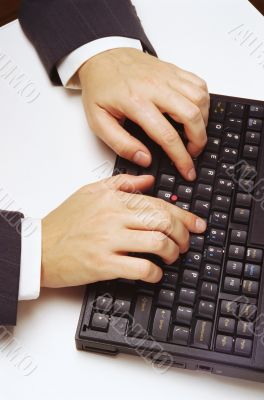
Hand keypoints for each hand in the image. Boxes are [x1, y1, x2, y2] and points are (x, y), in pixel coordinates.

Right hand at [41, 174, 205, 287]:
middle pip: (163, 221)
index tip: (196, 224)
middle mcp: (113, 217)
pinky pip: (141, 268)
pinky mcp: (104, 264)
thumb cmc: (64, 221)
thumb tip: (150, 181)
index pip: (158, 203)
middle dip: (183, 234)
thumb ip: (122, 183)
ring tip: (173, 256)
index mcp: (113, 199)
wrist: (40, 247)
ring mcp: (109, 241)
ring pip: (157, 243)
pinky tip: (156, 273)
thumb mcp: (90, 192)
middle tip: (186, 242)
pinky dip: (156, 272)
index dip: (183, 215)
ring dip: (172, 252)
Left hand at [78, 48, 209, 180]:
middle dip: (199, 141)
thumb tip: (144, 159)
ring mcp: (167, 77)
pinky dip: (204, 102)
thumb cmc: (100, 89)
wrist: (102, 57)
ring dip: (203, 121)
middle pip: (191, 116)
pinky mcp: (174, 70)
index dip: (181, 157)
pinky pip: (200, 85)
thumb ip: (121, 144)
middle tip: (193, 153)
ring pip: (200, 99)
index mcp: (135, 102)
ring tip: (194, 134)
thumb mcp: (98, 122)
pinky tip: (195, 113)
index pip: (167, 135)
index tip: (187, 170)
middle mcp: (155, 87)